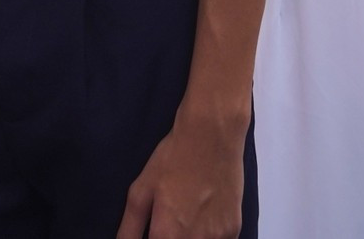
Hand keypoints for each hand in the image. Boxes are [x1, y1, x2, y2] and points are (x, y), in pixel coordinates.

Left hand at [115, 117, 245, 238]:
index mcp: (167, 234)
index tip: (154, 233)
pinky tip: (202, 219)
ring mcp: (218, 238)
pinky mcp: (234, 229)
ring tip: (183, 220)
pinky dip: (207, 238)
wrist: (213, 134)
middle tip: (166, 226)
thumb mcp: (141, 191)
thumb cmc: (173, 159)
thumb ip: (129, 230)